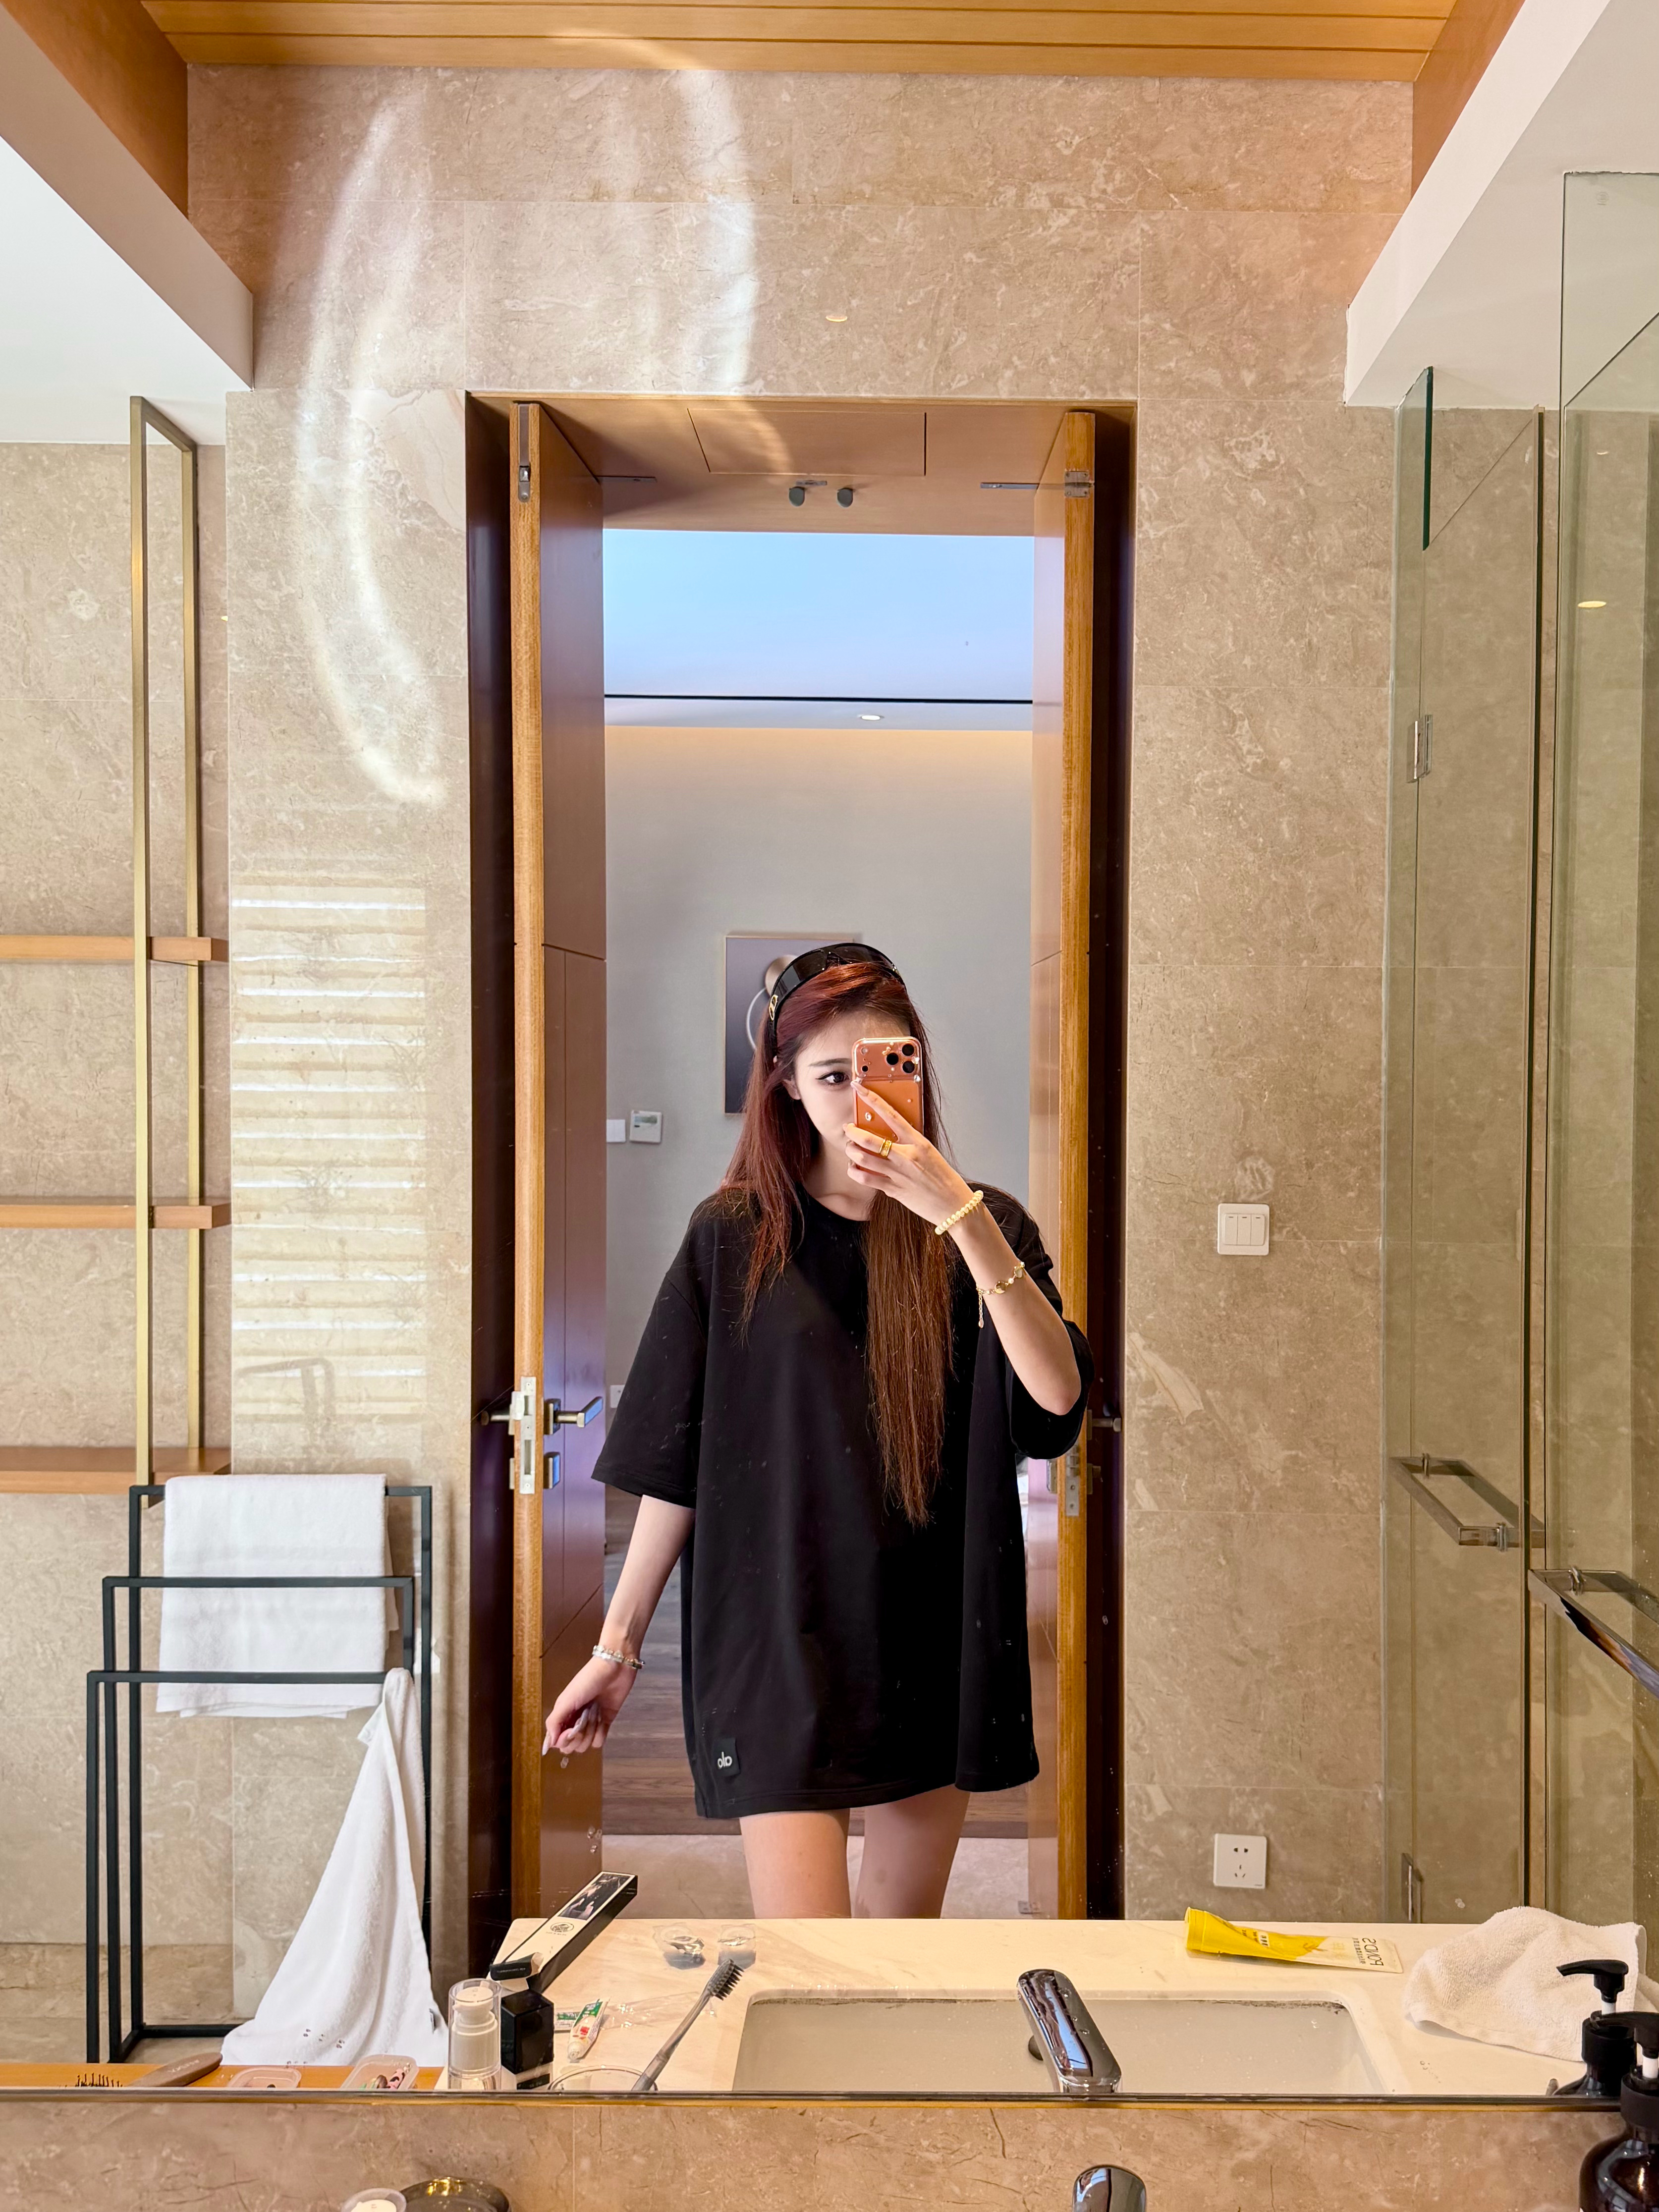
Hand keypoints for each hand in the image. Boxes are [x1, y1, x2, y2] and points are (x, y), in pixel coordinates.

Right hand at [544, 1654, 635, 1757]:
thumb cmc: (588, 1680)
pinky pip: (599, 1742)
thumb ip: (555, 1721)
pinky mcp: (604, 1722)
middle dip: (577, 1738)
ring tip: (594, 1714)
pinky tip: (602, 1720)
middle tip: (583, 1721)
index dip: (563, 1740)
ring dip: (590, 1733)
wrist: (615, 1668)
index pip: (557, 1740)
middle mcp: (574, 1720)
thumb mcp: (567, 1699)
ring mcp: (590, 1723)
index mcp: (563, 1714)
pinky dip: (601, 1734)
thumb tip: (549, 1744)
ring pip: (585, 1745)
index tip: (571, 1731)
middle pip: (571, 1746)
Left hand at [844, 1085, 974, 1228]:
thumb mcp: (929, 1153)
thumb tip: (889, 1136)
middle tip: (847, 1129)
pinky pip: (866, 1179)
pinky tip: (855, 1169)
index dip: (872, 1099)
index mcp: (918, 1142)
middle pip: (869, 1139)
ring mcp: (898, 1174)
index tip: (859, 1088)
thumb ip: (909, 1143)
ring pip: (863, 1159)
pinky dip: (856, 1172)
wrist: (954, 1204)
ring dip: (851, 1152)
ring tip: (850, 1149)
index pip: (890, 1114)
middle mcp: (906, 1156)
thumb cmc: (944, 1178)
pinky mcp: (893, 1190)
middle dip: (852, 1132)